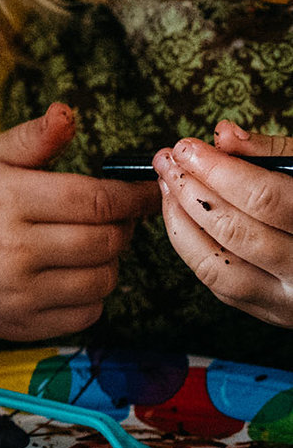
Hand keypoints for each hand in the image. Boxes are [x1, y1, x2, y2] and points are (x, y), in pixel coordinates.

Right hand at [0, 103, 154, 340]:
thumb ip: (32, 138)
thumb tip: (67, 113)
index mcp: (4, 201)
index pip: (93, 201)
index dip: (132, 196)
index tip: (148, 191)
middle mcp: (8, 250)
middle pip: (105, 241)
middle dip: (121, 226)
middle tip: (112, 216)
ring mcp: (14, 293)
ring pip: (103, 279)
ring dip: (108, 260)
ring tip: (85, 243)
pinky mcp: (21, 324)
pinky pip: (89, 312)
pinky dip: (91, 292)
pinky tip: (69, 273)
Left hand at [152, 124, 292, 325]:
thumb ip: (274, 154)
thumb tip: (224, 135)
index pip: (266, 200)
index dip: (220, 171)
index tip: (187, 148)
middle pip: (237, 232)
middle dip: (191, 191)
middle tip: (166, 161)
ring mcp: (290, 301)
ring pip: (218, 266)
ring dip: (181, 221)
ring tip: (167, 184)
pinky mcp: (271, 312)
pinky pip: (219, 284)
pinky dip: (191, 248)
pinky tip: (180, 216)